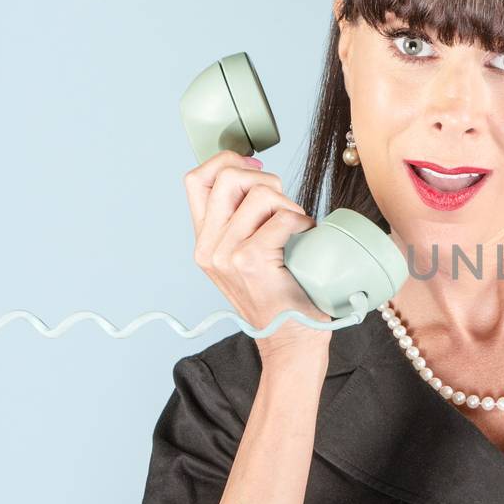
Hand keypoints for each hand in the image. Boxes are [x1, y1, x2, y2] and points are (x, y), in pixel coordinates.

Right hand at [184, 149, 333, 364]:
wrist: (291, 341)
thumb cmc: (281, 296)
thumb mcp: (248, 254)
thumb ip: (242, 218)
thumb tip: (256, 170)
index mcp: (204, 241)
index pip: (196, 179)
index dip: (226, 161)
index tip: (255, 167)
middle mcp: (207, 247)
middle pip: (227, 176)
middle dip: (264, 179)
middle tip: (283, 205)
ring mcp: (226, 255)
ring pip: (259, 193)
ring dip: (289, 204)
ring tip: (297, 229)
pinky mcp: (250, 261)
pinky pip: (283, 217)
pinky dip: (303, 222)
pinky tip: (307, 240)